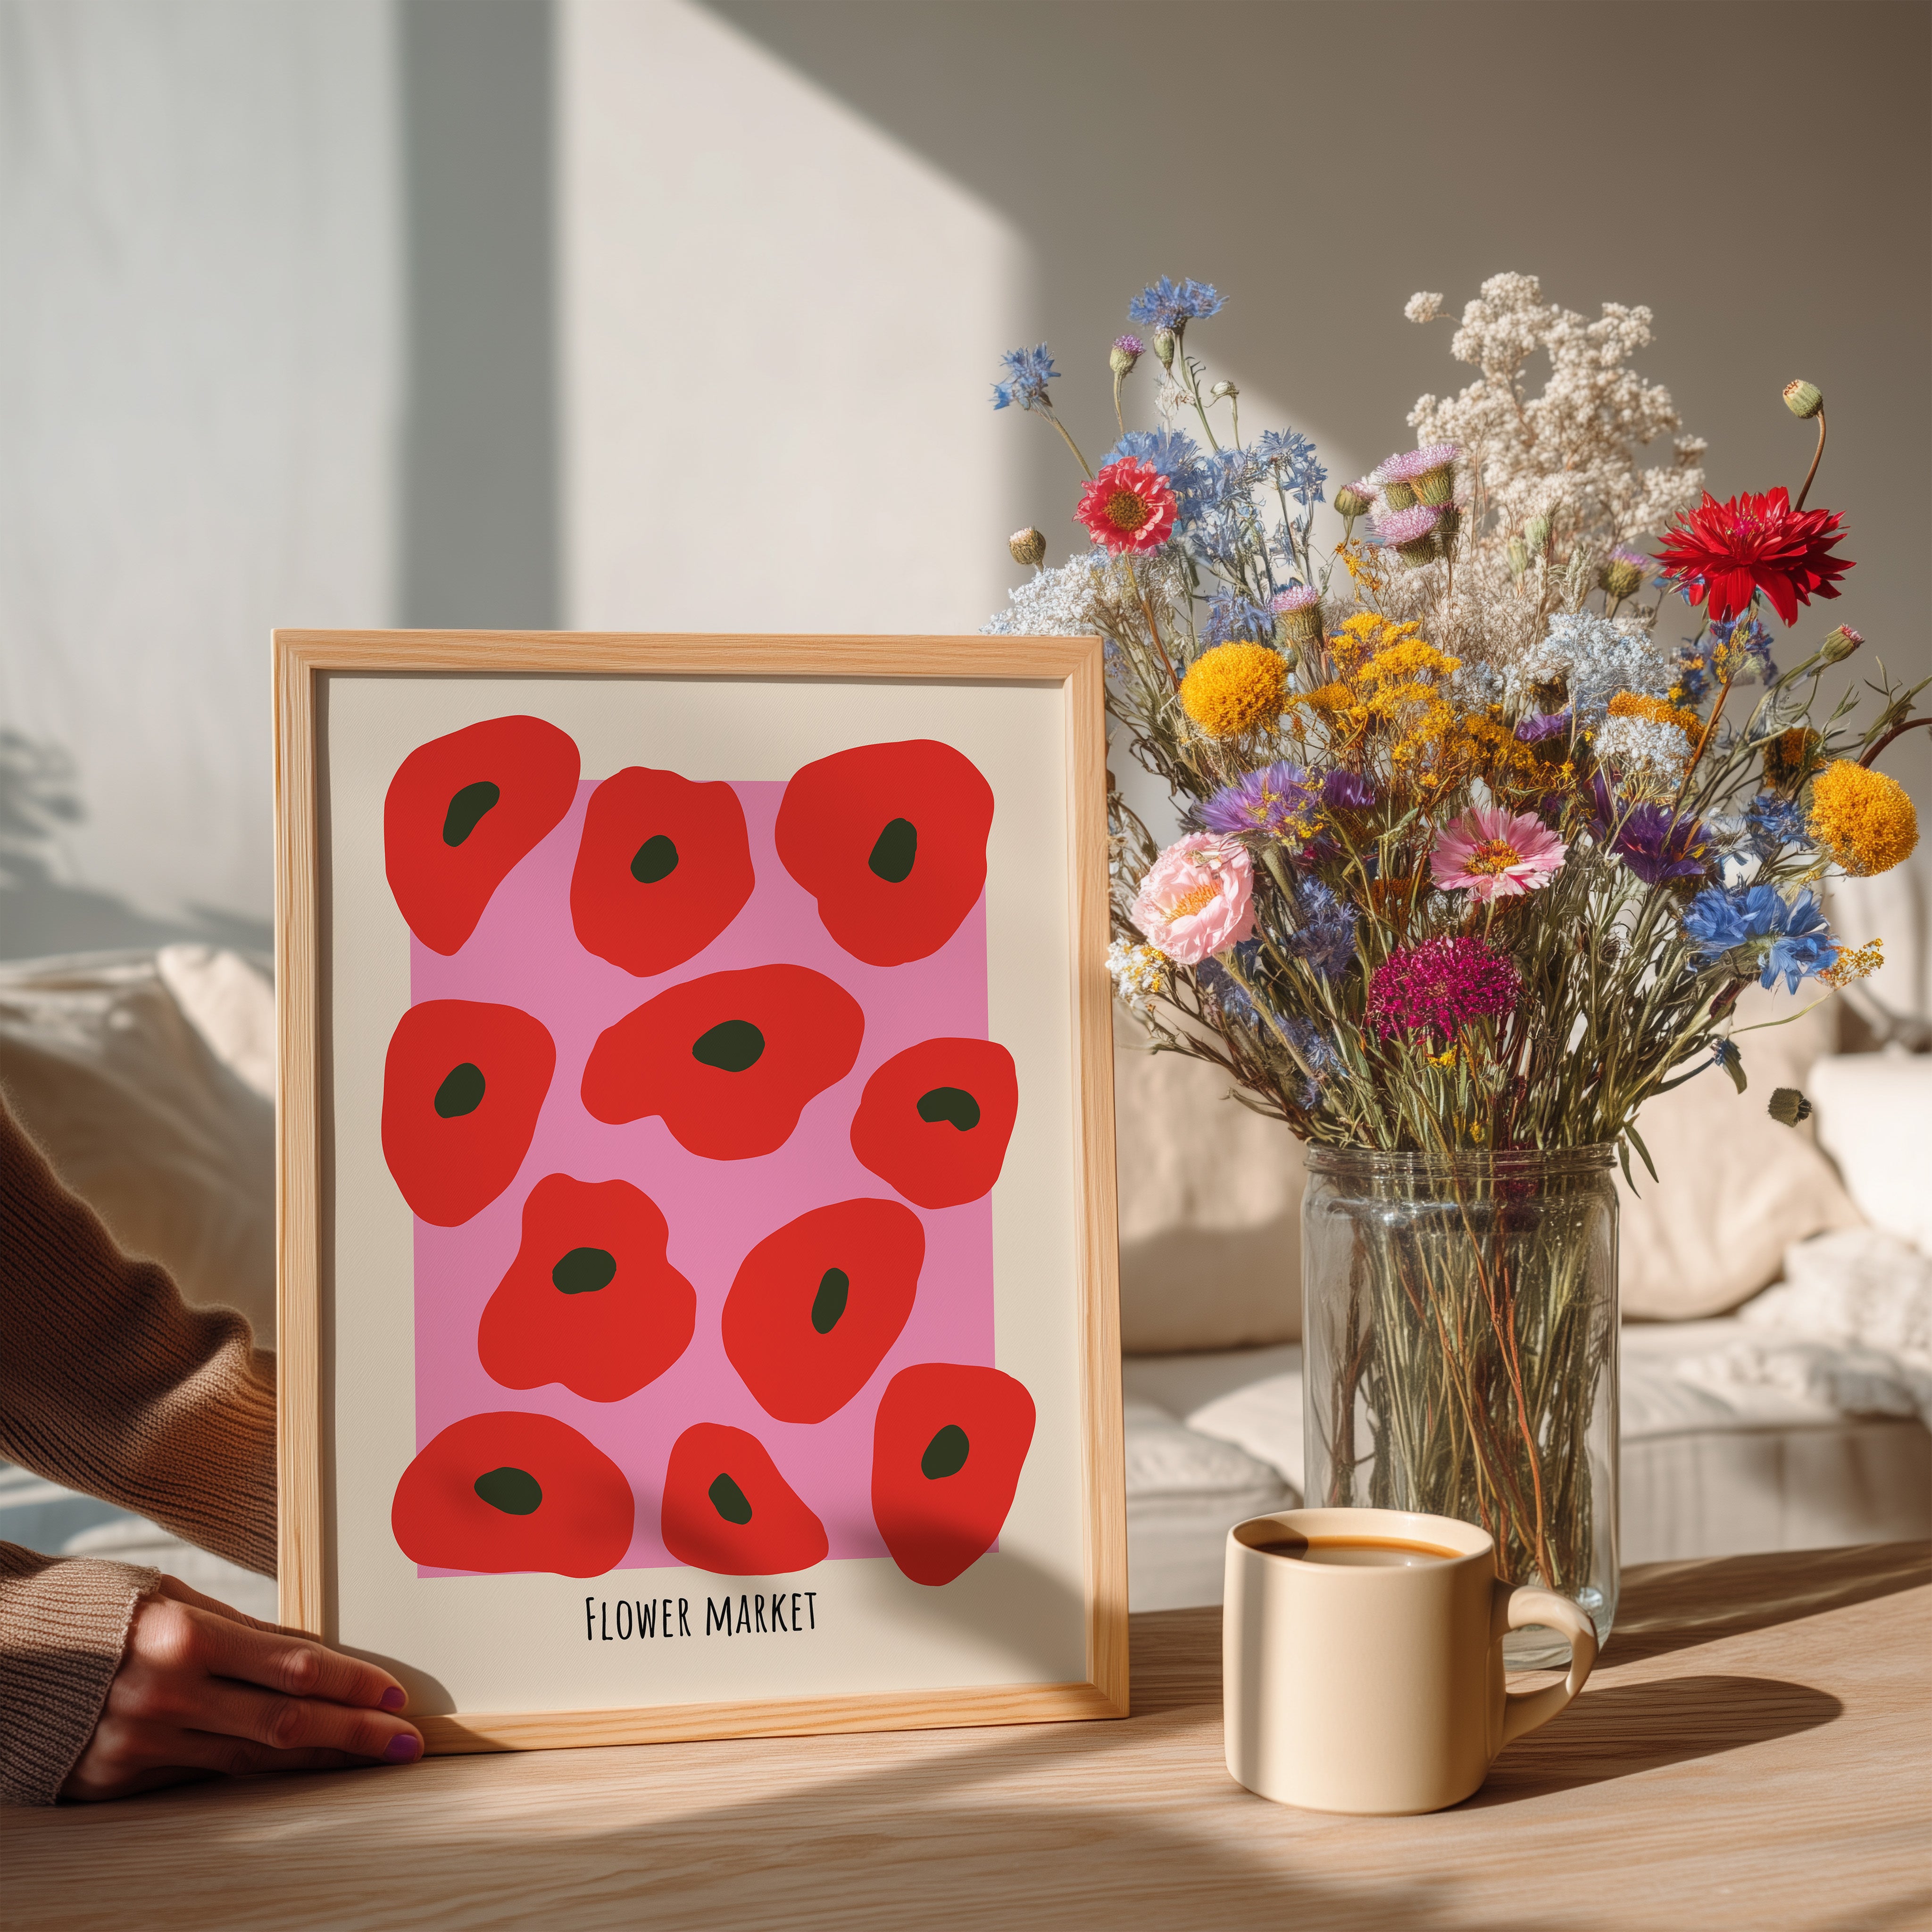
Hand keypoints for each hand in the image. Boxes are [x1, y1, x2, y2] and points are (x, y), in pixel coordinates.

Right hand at [60, 1574, 424, 1801]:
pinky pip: (202, 1776)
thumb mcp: (172, 1598)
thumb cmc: (100, 1608)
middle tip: (405, 1743)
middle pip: (285, 1723)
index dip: (351, 1684)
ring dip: (317, 1762)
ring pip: (251, 1761)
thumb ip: (241, 1631)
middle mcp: (165, 1696)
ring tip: (368, 1759)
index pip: (294, 1667)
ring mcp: (139, 1744)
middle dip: (353, 1735)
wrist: (6, 1651)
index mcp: (183, 1638)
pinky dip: (254, 1774)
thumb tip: (313, 1654)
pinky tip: (296, 1772)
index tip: (393, 1695)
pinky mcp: (116, 1779)